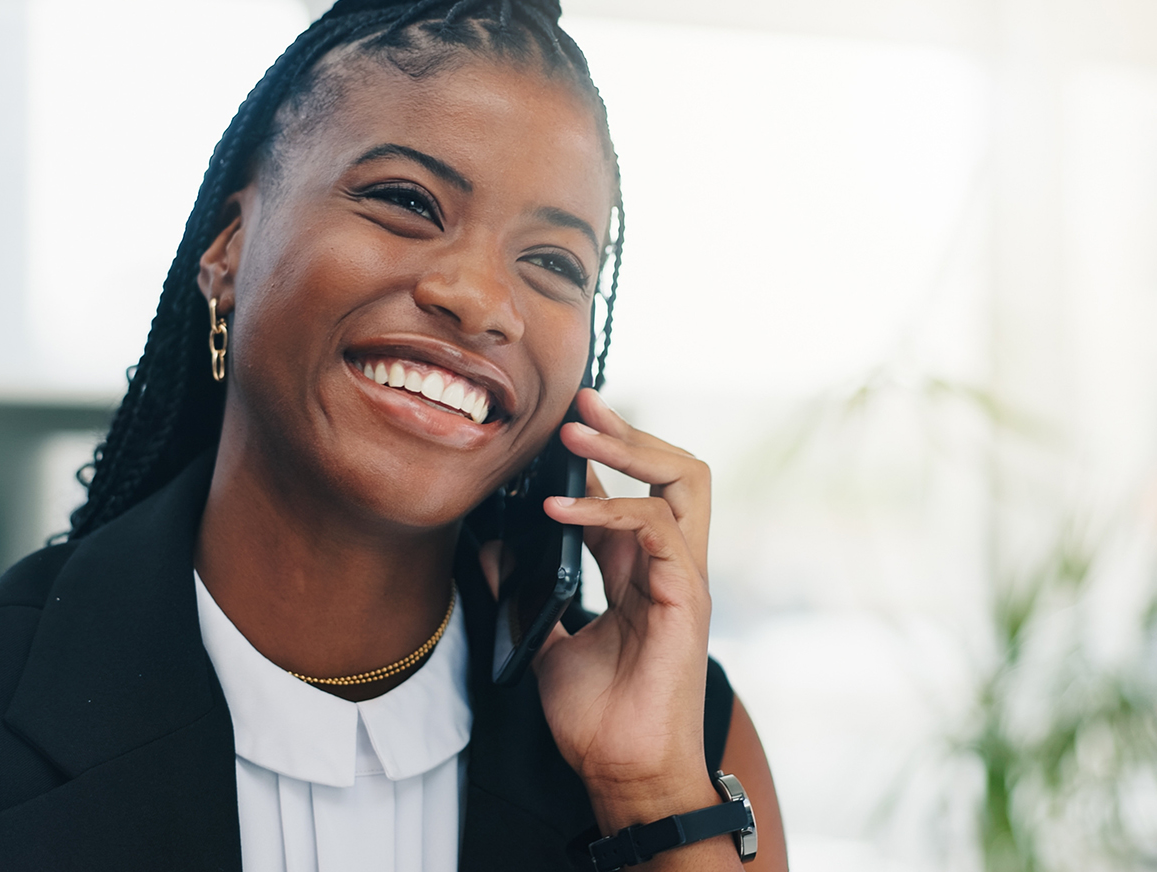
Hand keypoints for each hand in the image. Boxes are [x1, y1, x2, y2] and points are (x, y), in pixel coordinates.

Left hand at [529, 388, 718, 834]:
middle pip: (674, 469)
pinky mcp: (685, 597)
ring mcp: (683, 578)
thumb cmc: (597, 718)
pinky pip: (656, 528)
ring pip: (684, 481)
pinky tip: (559, 508)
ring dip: (628, 448)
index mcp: (639, 572)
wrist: (621, 773)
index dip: (600, 452)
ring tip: (576, 433)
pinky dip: (608, 507)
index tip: (560, 421)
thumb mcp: (548, 640)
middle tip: (579, 405)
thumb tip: (493, 550)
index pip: (630, 489)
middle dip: (629, 430)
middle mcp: (668, 565)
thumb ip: (527, 594)